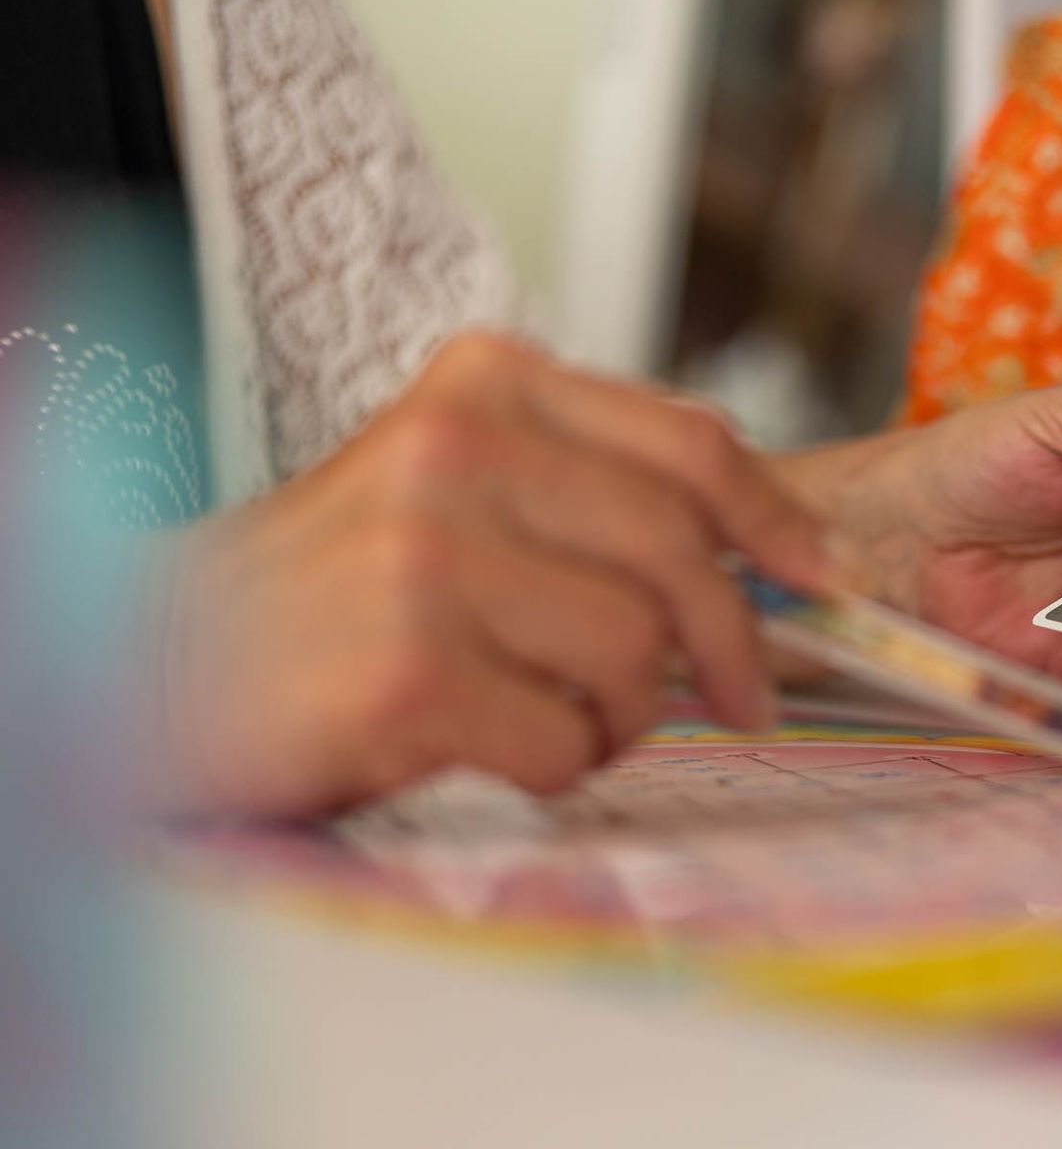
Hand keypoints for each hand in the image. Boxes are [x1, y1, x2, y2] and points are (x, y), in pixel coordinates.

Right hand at [160, 334, 824, 816]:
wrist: (160, 662)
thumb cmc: (332, 589)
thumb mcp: (455, 487)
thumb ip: (584, 495)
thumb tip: (755, 560)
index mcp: (487, 385)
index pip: (689, 443)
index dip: (773, 521)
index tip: (815, 577)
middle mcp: (460, 450)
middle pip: (680, 554)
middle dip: (732, 643)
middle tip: (744, 698)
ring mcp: (430, 558)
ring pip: (636, 652)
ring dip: (623, 711)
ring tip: (555, 713)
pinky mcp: (409, 671)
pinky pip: (567, 738)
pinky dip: (558, 763)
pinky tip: (497, 746)